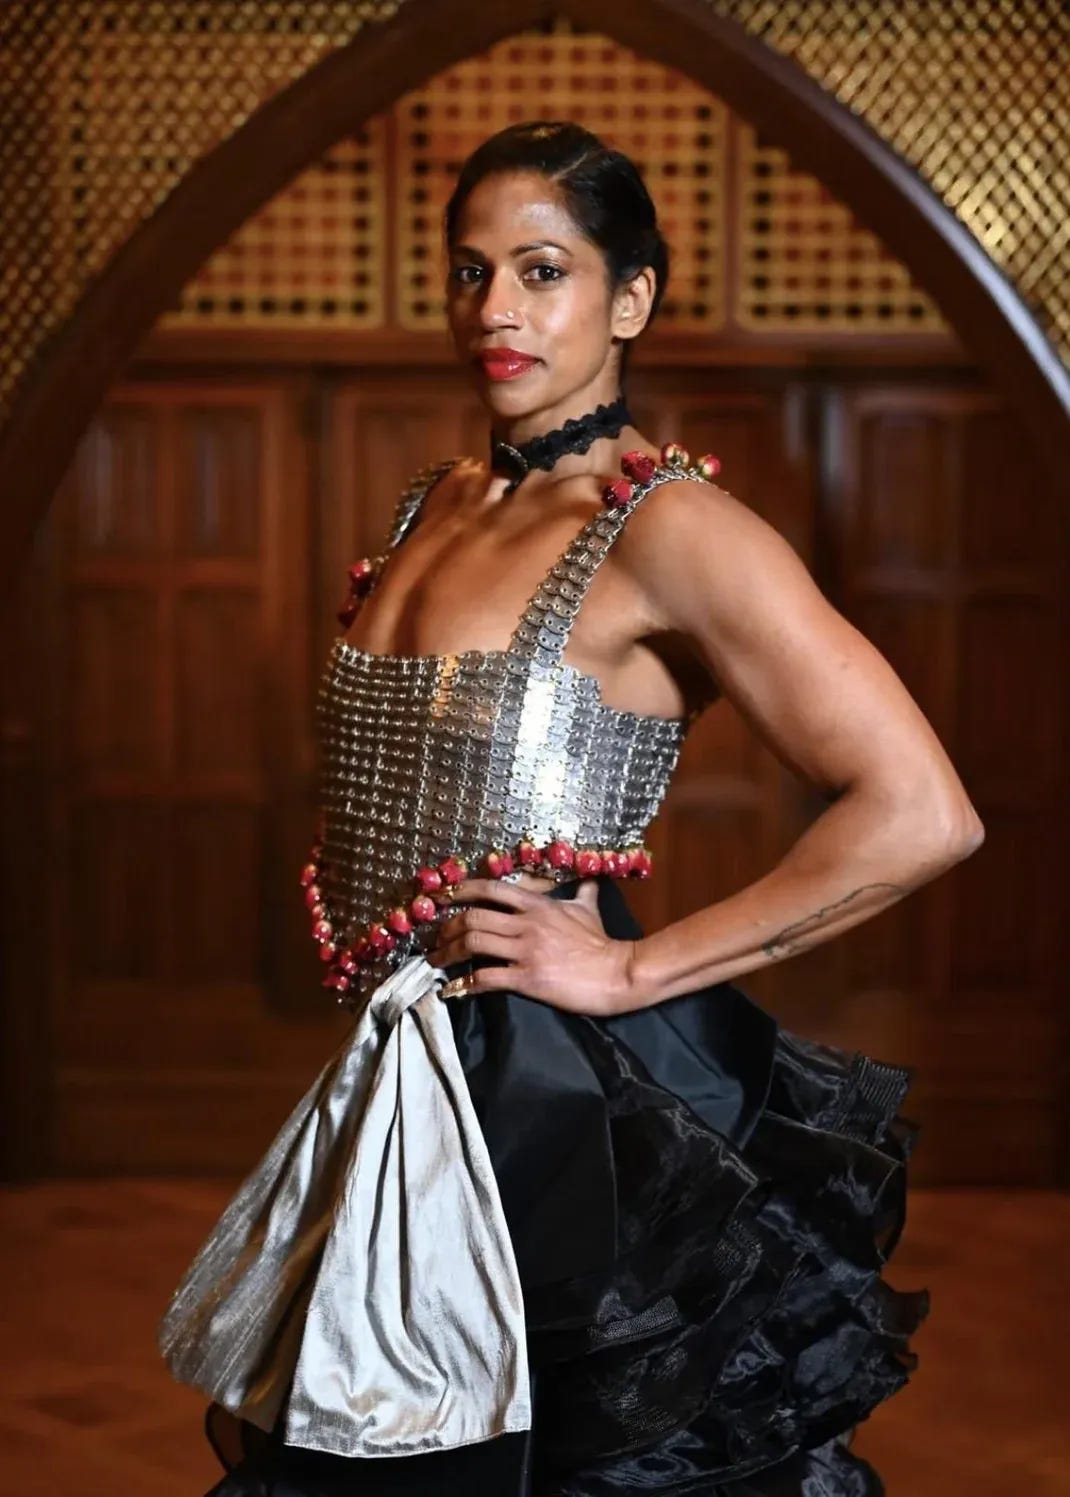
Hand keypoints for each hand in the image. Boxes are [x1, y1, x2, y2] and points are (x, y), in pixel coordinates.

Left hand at [425, 876, 635, 1017]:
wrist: (616, 973)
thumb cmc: (601, 942)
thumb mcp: (589, 909)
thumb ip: (582, 892)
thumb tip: (590, 879)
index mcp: (537, 904)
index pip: (490, 889)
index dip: (459, 891)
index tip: (440, 897)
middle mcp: (526, 923)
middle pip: (472, 917)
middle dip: (446, 928)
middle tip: (434, 939)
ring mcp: (525, 951)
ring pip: (473, 944)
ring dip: (447, 953)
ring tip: (435, 963)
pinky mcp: (527, 978)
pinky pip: (486, 978)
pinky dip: (464, 984)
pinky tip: (452, 990)